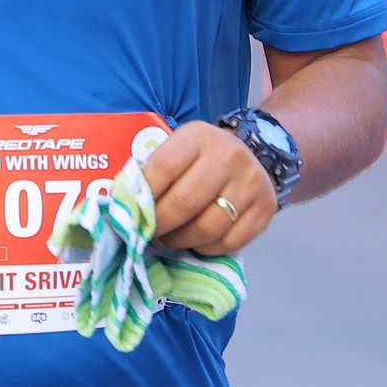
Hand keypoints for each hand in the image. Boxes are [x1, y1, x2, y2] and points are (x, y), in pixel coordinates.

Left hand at [142, 122, 278, 254]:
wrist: (253, 155)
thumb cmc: (201, 159)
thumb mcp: (178, 151)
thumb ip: (152, 174)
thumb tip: (121, 207)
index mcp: (198, 137)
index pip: (161, 170)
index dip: (141, 199)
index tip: (131, 216)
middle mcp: (228, 156)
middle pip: (184, 203)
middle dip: (159, 226)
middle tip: (147, 235)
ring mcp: (251, 182)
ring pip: (207, 228)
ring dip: (181, 241)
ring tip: (169, 240)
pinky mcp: (266, 207)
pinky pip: (229, 242)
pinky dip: (207, 249)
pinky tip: (197, 242)